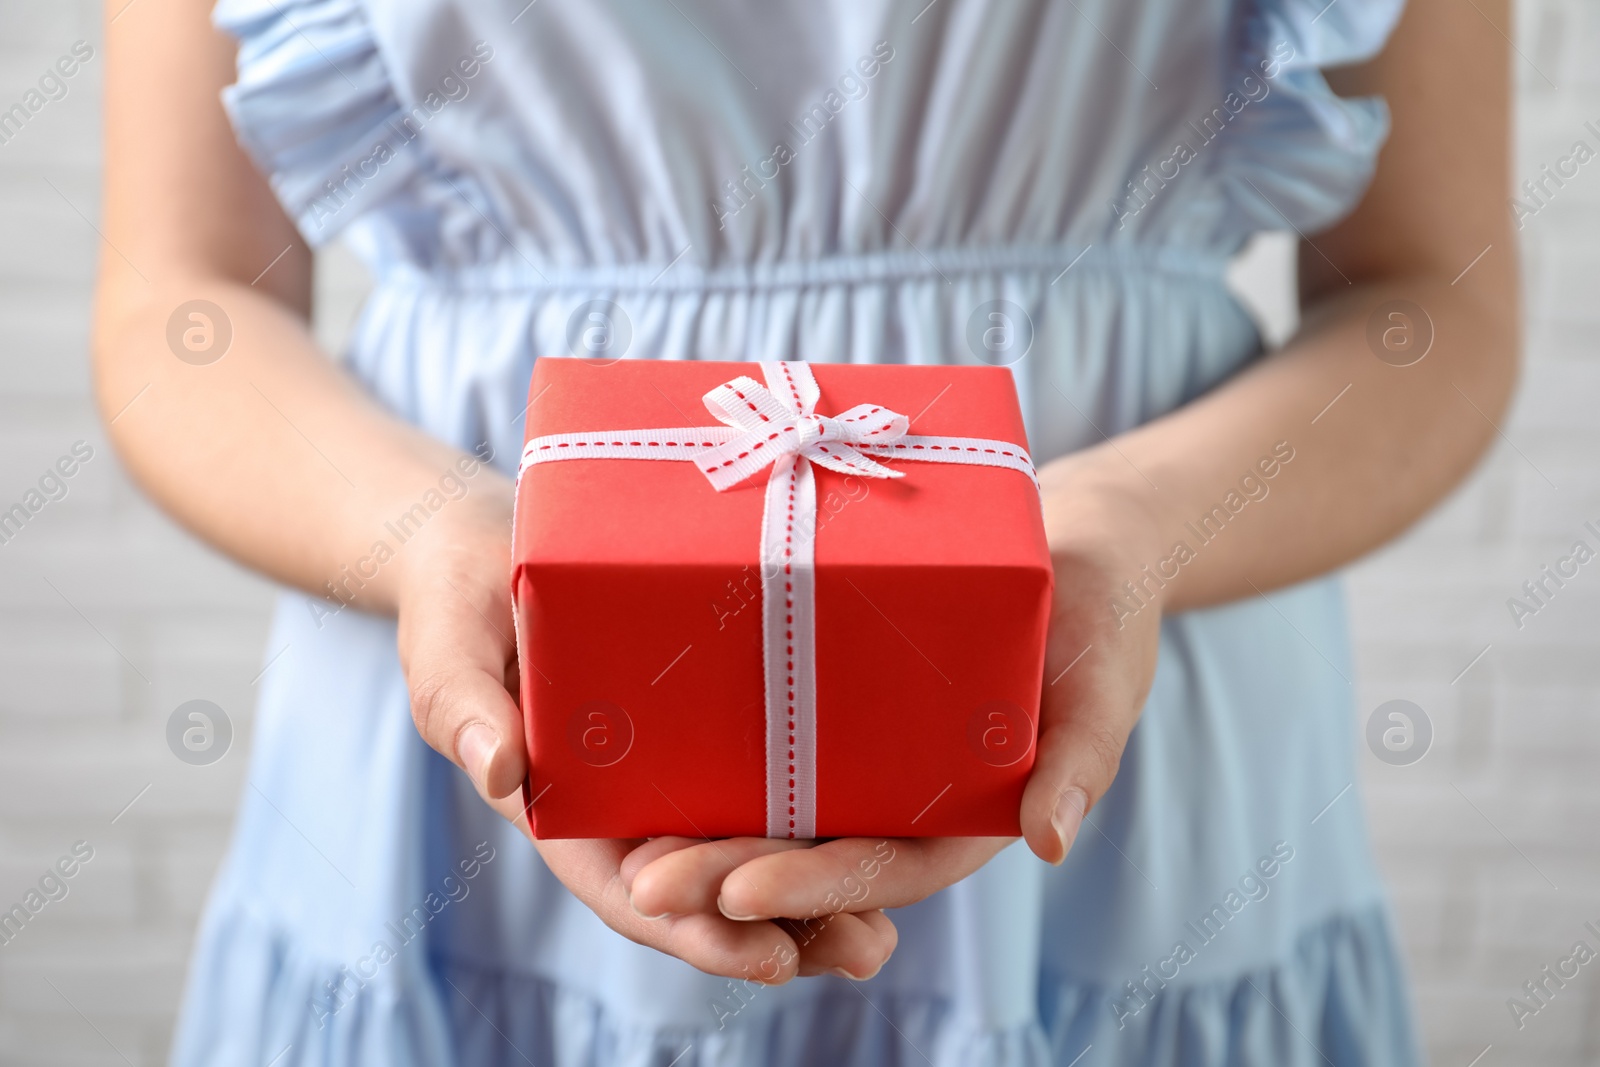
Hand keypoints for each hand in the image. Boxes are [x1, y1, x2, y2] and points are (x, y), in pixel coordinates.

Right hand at [393, 475, 895, 981]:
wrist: (494, 549)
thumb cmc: (461, 603)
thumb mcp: (448, 649)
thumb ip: (464, 708)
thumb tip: (495, 772)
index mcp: (567, 813)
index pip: (634, 891)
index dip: (696, 931)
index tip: (763, 959)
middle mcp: (631, 807)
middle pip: (712, 888)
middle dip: (785, 929)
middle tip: (864, 952)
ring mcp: (677, 771)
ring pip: (752, 847)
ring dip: (818, 894)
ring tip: (888, 929)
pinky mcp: (716, 724)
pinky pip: (770, 779)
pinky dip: (822, 815)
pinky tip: (887, 834)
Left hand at [626, 459, 1164, 943]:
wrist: (1075, 550)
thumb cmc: (1101, 619)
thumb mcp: (1104, 683)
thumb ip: (1080, 760)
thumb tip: (1052, 840)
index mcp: (966, 818)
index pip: (887, 867)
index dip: (818, 885)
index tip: (743, 890)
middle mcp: (903, 799)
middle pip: (811, 853)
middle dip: (729, 876)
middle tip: (645, 888)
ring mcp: (864, 757)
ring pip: (776, 810)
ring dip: (702, 833)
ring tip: (619, 849)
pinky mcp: (835, 704)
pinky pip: (771, 742)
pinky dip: (710, 760)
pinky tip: (641, 762)